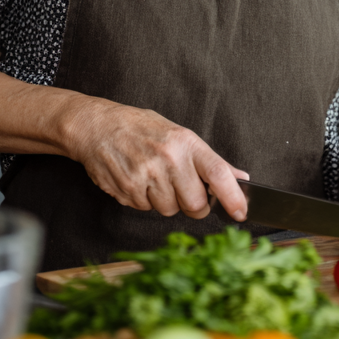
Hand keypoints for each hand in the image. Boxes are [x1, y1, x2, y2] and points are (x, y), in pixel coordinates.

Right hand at [62, 96, 249, 221]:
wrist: (97, 126)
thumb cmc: (140, 128)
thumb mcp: (178, 134)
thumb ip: (209, 160)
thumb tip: (241, 177)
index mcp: (185, 142)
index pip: (218, 173)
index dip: (233, 197)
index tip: (241, 212)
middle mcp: (168, 158)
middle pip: (195, 204)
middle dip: (193, 205)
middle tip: (182, 190)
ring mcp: (146, 175)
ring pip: (169, 210)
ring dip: (165, 201)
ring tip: (153, 177)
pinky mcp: (127, 189)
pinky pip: (145, 209)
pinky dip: (144, 200)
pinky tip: (137, 179)